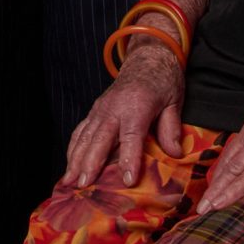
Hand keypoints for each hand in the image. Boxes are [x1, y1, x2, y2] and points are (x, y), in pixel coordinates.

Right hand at [61, 39, 185, 188]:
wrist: (146, 58)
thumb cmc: (162, 80)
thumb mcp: (174, 100)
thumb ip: (171, 127)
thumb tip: (175, 154)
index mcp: (137, 105)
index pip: (132, 136)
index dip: (129, 159)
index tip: (127, 180)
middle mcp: (114, 107)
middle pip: (100, 138)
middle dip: (91, 163)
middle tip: (84, 185)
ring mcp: (101, 109)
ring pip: (84, 137)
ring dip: (75, 160)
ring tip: (69, 182)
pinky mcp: (94, 111)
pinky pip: (80, 132)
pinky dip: (72, 150)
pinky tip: (69, 167)